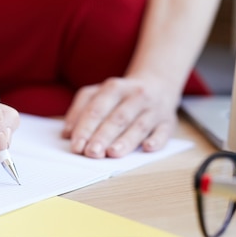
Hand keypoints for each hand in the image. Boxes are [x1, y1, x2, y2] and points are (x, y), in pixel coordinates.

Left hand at [62, 77, 178, 157]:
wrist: (158, 83)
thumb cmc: (120, 95)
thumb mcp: (97, 94)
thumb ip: (80, 111)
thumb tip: (67, 133)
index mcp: (114, 88)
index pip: (97, 109)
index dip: (86, 128)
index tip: (76, 145)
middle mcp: (136, 96)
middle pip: (117, 118)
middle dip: (103, 136)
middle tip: (91, 153)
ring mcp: (154, 109)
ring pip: (139, 126)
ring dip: (126, 140)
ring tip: (113, 153)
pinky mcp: (168, 122)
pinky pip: (164, 131)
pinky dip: (157, 140)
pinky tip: (148, 148)